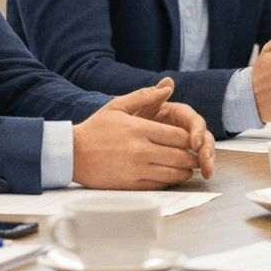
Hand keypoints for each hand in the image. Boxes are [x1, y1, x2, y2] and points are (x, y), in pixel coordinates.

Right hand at [72, 79, 201, 188]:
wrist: (72, 154)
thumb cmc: (96, 128)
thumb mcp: (119, 105)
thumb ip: (146, 96)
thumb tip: (169, 85)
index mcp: (140, 129)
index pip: (178, 135)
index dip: (191, 138)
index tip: (194, 139)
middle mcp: (141, 150)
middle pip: (180, 156)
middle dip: (193, 157)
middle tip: (198, 156)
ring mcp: (136, 169)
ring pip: (173, 173)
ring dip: (185, 171)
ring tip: (189, 168)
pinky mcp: (130, 184)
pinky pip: (158, 185)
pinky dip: (170, 181)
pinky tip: (172, 176)